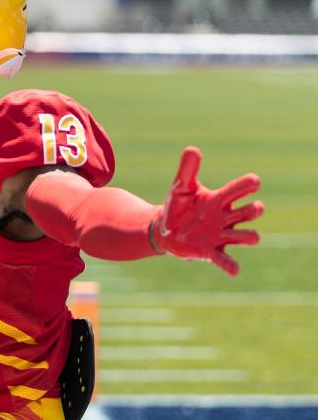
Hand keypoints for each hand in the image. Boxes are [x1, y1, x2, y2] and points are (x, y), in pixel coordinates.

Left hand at [152, 146, 263, 275]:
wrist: (164, 229)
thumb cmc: (178, 205)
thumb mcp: (180, 187)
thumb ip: (186, 169)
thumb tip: (192, 149)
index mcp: (221, 199)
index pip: (242, 189)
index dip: (249, 185)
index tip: (253, 183)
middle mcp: (227, 217)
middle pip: (252, 212)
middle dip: (255, 210)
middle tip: (252, 209)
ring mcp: (221, 235)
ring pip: (246, 236)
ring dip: (250, 236)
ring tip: (250, 237)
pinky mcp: (211, 251)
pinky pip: (225, 260)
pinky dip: (231, 265)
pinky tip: (234, 270)